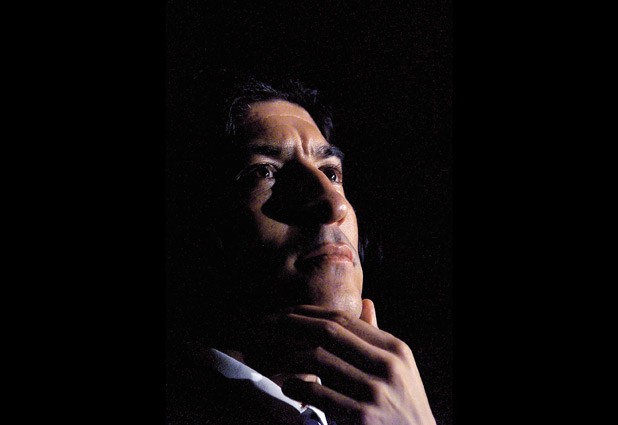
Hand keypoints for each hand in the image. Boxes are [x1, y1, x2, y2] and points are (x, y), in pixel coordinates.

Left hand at [252, 300, 436, 424]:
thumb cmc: (402, 403)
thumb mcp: (399, 367)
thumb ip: (377, 338)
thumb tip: (367, 302)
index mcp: (394, 349)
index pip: (344, 319)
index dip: (310, 313)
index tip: (286, 313)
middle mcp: (387, 365)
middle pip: (329, 333)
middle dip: (293, 326)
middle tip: (267, 327)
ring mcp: (376, 392)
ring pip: (319, 360)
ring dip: (289, 358)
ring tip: (274, 360)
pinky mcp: (363, 418)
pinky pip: (319, 394)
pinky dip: (297, 388)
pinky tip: (288, 387)